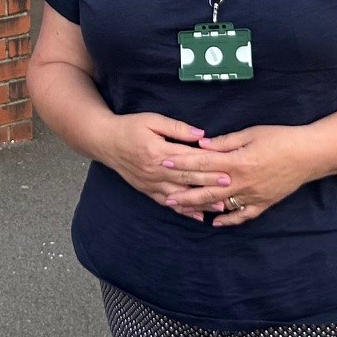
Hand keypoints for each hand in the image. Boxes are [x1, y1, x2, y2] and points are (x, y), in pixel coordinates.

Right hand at [95, 112, 227, 221]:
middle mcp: (156, 171)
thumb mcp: (152, 120)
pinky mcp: (147, 190)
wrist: (105, 141)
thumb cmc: (130, 127)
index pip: (189, 160)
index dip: (209, 165)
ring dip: (201, 202)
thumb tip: (201, 135)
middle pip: (188, 179)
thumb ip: (177, 128)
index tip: (228, 167)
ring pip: (180, 196)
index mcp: (159, 152)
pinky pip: (167, 203)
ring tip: (221, 207)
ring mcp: (151, 184)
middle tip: (231, 187)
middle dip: (211, 184)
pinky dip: (183, 211)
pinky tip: (197, 216)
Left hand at [162, 125, 314, 226]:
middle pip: (206, 189)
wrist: (309, 155)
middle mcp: (242, 182)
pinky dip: (228, 220)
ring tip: (182, 208)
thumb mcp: (250, 133)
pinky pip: (243, 215)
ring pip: (220, 205)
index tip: (164, 162)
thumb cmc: (280, 139)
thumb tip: (201, 144)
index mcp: (237, 162)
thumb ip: (224, 141)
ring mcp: (252, 195)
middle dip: (184, 192)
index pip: (203, 163)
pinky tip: (215, 223)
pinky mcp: (263, 203)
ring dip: (199, 207)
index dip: (182, 162)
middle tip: (164, 195)